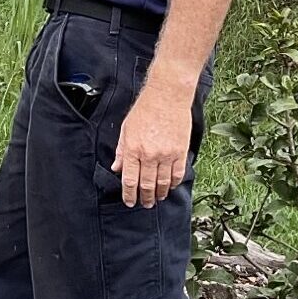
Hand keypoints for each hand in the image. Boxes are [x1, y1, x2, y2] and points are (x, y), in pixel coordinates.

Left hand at [112, 83, 191, 207]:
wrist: (167, 95)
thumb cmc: (145, 109)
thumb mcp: (126, 128)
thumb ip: (122, 150)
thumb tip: (117, 168)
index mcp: (134, 149)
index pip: (130, 180)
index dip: (129, 195)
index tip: (130, 202)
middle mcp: (150, 154)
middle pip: (147, 185)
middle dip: (145, 198)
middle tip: (145, 204)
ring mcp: (167, 154)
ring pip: (163, 183)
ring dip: (160, 194)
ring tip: (157, 198)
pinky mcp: (181, 152)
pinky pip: (177, 174)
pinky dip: (173, 183)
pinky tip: (170, 186)